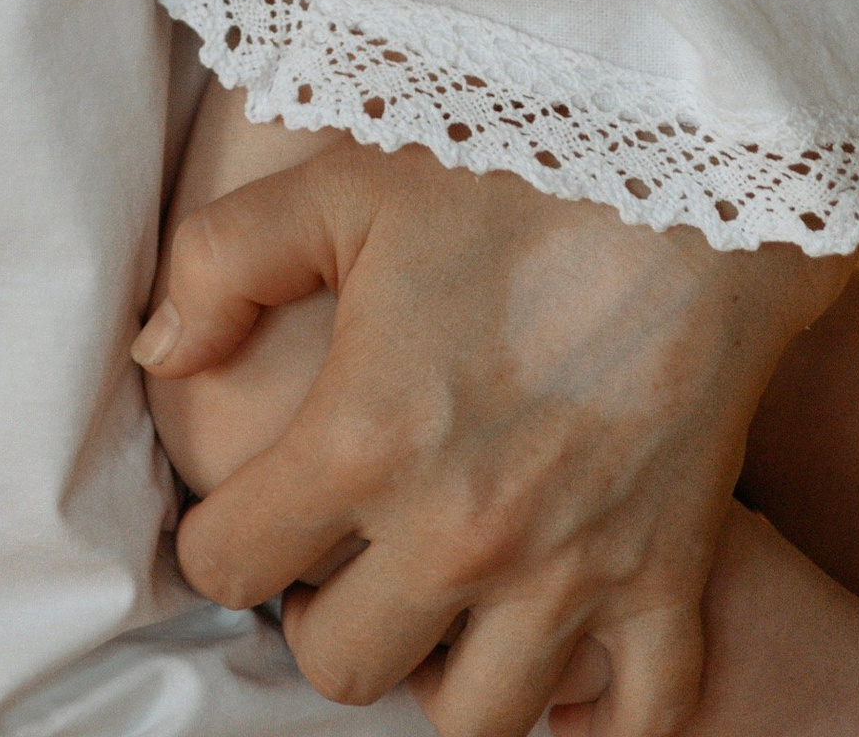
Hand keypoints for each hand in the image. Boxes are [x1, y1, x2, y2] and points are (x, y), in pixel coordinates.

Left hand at [139, 137, 842, 736]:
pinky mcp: (669, 585)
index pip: (228, 568)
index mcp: (365, 441)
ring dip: (442, 675)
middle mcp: (459, 534)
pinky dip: (597, 712)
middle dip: (318, 618)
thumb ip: (221, 264)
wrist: (697, 180)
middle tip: (341, 557)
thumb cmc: (512, 177)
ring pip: (472, 723)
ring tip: (439, 603)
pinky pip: (634, 726)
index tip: (249, 510)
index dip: (220, 541)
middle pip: (338, 668)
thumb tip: (161, 356)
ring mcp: (571, 575)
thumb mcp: (340, 186)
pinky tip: (565, 651)